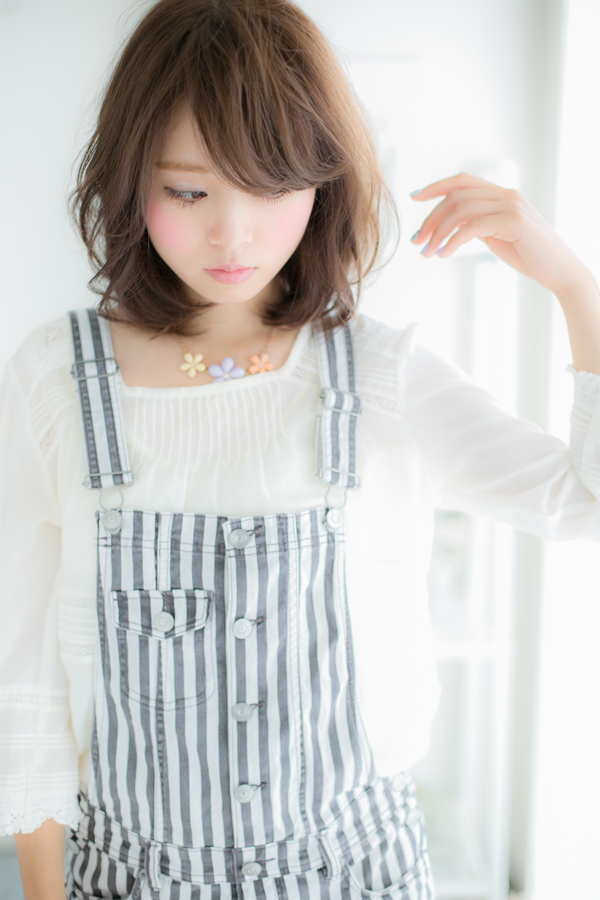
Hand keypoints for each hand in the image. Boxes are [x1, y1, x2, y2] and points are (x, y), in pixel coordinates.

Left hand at [411, 172, 591, 298]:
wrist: (558, 269)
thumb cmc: (528, 255)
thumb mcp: (496, 235)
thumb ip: (477, 224)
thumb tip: (451, 225)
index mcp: (500, 194)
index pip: (461, 181)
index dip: (435, 186)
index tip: (414, 197)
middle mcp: (505, 194)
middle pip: (455, 196)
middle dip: (430, 219)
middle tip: (416, 241)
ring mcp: (510, 205)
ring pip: (460, 210)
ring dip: (437, 232)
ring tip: (427, 252)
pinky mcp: (513, 221)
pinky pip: (472, 226)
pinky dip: (453, 240)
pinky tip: (444, 254)